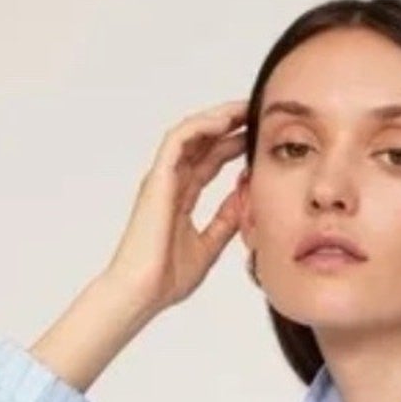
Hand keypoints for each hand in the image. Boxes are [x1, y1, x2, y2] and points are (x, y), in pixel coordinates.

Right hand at [102, 98, 249, 315]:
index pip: (209, 161)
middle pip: (202, 142)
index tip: (258, 136)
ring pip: (190, 134)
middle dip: (229, 124)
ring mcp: (162, 180)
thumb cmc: (166, 279)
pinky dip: (200, 127)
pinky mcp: (157, 179)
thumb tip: (246, 200)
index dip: (232, 145)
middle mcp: (169, 183)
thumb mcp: (209, 246)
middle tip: (257, 111)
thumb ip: (226, 221)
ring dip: (217, 118)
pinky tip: (224, 121)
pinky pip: (178, 140)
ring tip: (244, 108)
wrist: (142, 293)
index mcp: (180, 198)